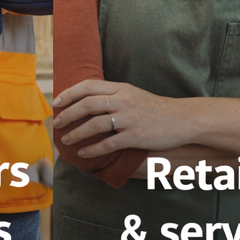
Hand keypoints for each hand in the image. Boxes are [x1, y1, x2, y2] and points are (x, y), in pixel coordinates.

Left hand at [53, 79, 188, 156]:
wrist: (183, 119)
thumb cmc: (156, 109)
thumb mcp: (134, 94)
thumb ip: (114, 96)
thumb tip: (88, 102)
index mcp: (122, 88)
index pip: (89, 86)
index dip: (70, 93)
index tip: (57, 102)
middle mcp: (124, 101)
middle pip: (87, 104)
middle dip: (68, 115)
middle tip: (57, 123)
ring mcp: (129, 119)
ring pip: (94, 125)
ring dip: (76, 134)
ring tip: (67, 140)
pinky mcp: (135, 136)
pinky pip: (108, 144)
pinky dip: (93, 149)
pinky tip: (84, 153)